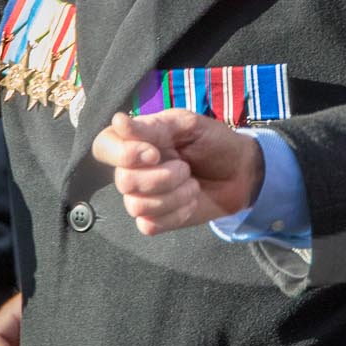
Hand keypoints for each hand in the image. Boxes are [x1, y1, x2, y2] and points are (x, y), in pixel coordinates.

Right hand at [92, 110, 261, 234]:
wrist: (241, 173)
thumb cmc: (214, 143)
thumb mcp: (188, 125)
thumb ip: (152, 126)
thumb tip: (117, 120)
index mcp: (136, 140)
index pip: (103, 146)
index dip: (123, 154)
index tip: (154, 152)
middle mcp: (133, 168)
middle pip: (123, 181)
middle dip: (161, 177)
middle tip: (186, 168)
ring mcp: (143, 196)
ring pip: (136, 206)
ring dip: (173, 196)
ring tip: (192, 185)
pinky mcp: (156, 220)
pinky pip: (149, 225)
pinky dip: (176, 214)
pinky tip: (190, 201)